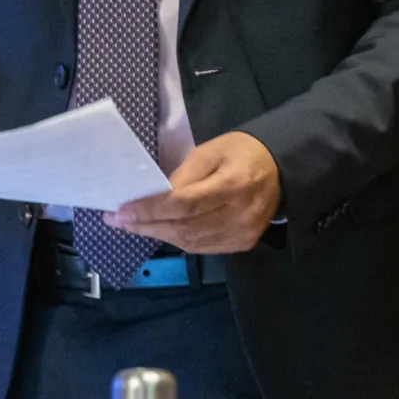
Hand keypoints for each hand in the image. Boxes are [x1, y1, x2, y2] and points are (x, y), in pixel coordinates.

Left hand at [107, 132, 280, 254]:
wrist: (281, 170)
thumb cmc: (243, 152)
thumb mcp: (211, 150)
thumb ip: (183, 175)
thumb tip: (154, 198)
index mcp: (235, 184)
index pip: (184, 204)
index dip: (150, 210)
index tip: (121, 210)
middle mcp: (241, 214)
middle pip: (184, 228)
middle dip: (146, 225)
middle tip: (117, 221)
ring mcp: (243, 233)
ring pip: (190, 243)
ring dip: (158, 235)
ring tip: (133, 226)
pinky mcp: (243, 244)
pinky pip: (202, 248)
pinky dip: (178, 240)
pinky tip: (161, 230)